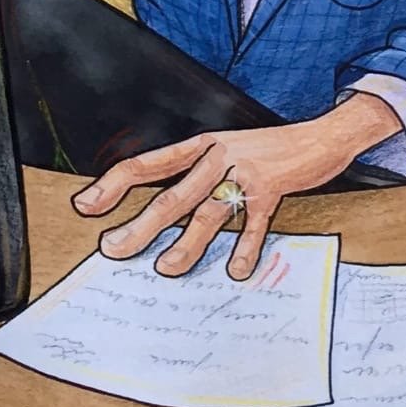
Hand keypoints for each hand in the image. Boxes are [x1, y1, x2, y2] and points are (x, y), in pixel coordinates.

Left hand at [72, 96, 399, 280]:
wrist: (319, 136)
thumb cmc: (268, 151)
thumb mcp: (228, 153)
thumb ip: (199, 178)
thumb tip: (164, 216)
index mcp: (201, 146)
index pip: (147, 164)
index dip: (114, 184)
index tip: (86, 204)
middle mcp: (217, 155)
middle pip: (171, 194)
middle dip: (140, 225)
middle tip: (113, 249)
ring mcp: (245, 171)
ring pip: (207, 211)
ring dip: (185, 243)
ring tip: (164, 269)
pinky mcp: (272, 189)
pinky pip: (254, 223)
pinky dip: (244, 248)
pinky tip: (235, 270)